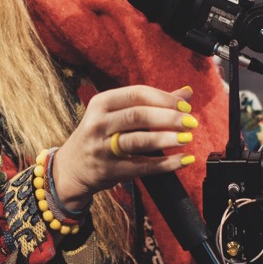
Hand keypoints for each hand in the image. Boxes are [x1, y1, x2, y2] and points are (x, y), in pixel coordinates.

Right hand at [52, 85, 198, 210]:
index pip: (137, 94)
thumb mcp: (116, 114)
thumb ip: (151, 102)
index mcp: (101, 103)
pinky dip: (165, 164)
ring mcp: (102, 148)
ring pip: (138, 140)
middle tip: (191, 122)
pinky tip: (183, 160)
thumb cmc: (100, 136)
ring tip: (187, 139)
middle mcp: (99, 123)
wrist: (71, 169)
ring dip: (166, 139)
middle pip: (138, 115)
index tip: (185, 106)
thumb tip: (187, 93)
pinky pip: (142, 166)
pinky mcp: (110, 170)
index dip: (163, 99)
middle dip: (169, 118)